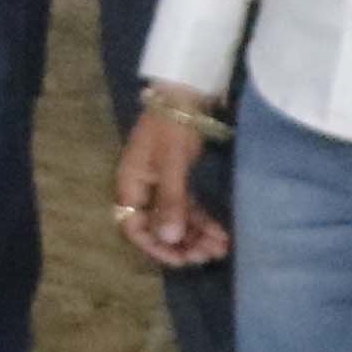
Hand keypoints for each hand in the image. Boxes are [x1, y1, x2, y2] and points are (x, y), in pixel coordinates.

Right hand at [112, 100, 227, 268]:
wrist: (186, 92)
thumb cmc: (173, 126)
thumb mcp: (171, 164)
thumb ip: (170, 201)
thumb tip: (170, 238)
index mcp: (130, 185)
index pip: (134, 227)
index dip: (155, 246)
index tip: (180, 259)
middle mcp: (142, 189)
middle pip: (157, 227)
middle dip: (182, 244)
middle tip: (206, 257)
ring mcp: (161, 184)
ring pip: (176, 219)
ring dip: (196, 236)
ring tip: (220, 249)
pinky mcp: (178, 178)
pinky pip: (188, 208)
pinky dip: (202, 222)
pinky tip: (221, 234)